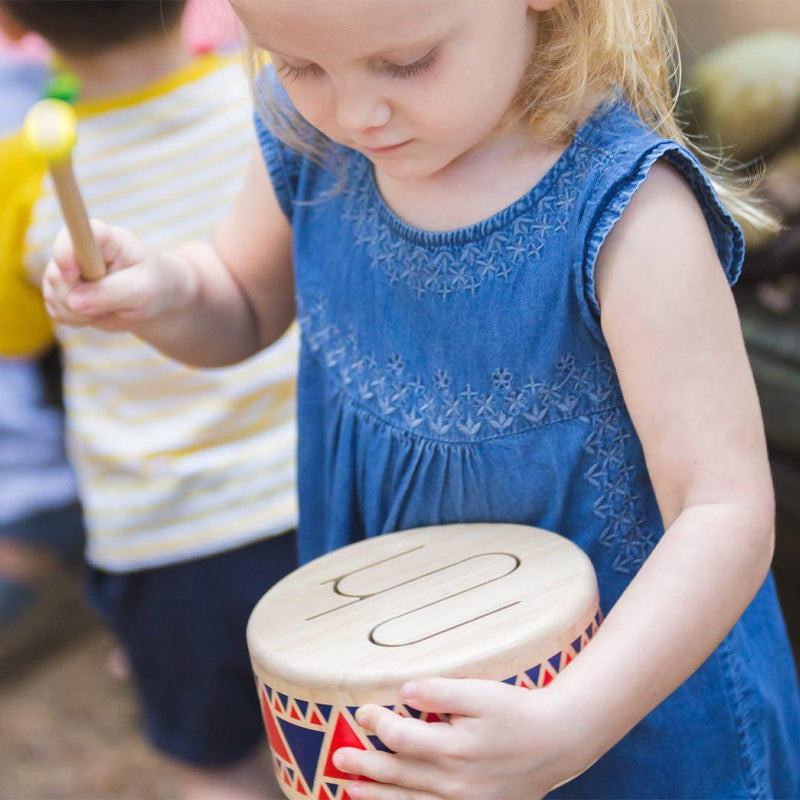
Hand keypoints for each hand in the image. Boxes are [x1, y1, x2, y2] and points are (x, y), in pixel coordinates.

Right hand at [43, 220, 190, 331]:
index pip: (75, 232)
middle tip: (111, 305)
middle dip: (79, 298)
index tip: (72, 273)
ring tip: (110, 309)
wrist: (155, 299)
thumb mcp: (144, 290)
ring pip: (53, 294)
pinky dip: (76, 320)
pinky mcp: (61, 290)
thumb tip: (74, 302)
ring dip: (80, 313)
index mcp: (104, 237)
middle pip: (57, 273)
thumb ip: (112, 293)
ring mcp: (66, 269)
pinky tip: (98, 314)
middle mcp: (78, 248)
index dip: (66, 251)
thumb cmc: (155, 286)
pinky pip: (55, 310)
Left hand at [332, 677, 589, 799]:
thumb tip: (405, 692)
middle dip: (365, 765)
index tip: (362, 711)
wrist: (555, 743)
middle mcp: (454, 780)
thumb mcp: (482, 693)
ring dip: (377, 795)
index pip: (401, 738)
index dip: (377, 723)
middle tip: (338, 757)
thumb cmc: (516, 712)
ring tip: (349, 789)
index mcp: (453, 747)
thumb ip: (441, 692)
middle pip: (398, 773)